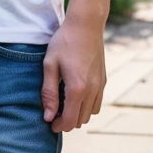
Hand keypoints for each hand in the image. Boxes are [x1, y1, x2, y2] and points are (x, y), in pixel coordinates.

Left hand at [42, 17, 105, 132]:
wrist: (86, 26)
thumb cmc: (64, 43)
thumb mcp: (50, 64)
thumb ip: (49, 92)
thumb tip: (48, 116)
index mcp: (77, 88)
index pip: (69, 120)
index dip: (58, 126)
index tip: (49, 123)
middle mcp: (92, 91)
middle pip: (80, 120)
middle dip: (67, 122)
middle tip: (53, 113)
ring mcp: (100, 86)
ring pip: (90, 114)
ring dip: (77, 115)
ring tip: (63, 105)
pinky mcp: (104, 81)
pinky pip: (97, 103)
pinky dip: (87, 107)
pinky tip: (76, 96)